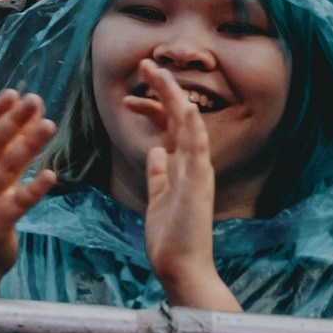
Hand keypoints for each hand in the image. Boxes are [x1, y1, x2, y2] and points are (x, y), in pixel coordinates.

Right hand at [0, 90, 56, 296]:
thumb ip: (11, 148)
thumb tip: (34, 116)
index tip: (15, 92)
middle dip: (12, 119)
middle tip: (33, 99)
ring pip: (5, 167)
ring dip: (26, 145)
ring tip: (48, 125)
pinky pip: (18, 202)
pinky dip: (34, 188)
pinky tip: (51, 175)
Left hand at [135, 62, 239, 309]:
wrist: (183, 268)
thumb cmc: (171, 238)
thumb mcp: (159, 198)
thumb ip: (160, 174)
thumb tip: (156, 152)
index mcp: (182, 168)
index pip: (169, 126)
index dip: (155, 104)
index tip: (134, 90)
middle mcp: (193, 166)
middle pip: (178, 118)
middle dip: (162, 90)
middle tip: (145, 64)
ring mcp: (198, 174)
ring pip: (189, 126)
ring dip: (174, 98)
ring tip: (160, 73)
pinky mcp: (198, 186)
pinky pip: (198, 152)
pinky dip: (194, 129)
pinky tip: (188, 108)